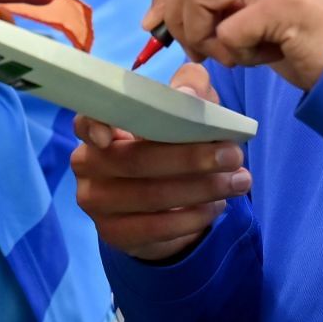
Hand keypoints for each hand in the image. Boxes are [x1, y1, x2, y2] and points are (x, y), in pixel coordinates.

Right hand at [72, 63, 251, 260]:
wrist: (169, 201)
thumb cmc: (175, 140)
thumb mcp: (188, 107)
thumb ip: (191, 88)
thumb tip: (188, 93)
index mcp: (100, 126)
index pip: (85, 121)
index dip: (93, 126)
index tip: (109, 135)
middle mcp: (88, 163)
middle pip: (134, 161)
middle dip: (189, 158)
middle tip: (233, 155)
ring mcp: (96, 202)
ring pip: (150, 197)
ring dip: (201, 189)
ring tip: (238, 181)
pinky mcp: (115, 233)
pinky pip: (156, 228)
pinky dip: (193, 217)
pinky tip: (217, 205)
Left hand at [145, 0, 322, 89]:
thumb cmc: (308, 34)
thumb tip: (158, 9)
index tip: (159, 20)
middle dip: (176, 13)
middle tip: (197, 46)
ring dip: (201, 34)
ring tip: (229, 52)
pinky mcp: (289, 1)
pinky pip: (227, 31)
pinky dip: (231, 54)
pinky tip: (258, 57)